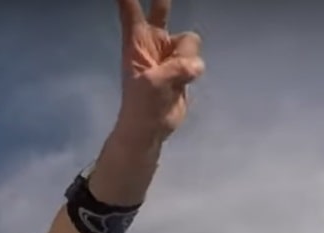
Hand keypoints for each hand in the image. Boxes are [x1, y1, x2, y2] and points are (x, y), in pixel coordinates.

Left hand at [114, 0, 204, 143]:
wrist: (151, 128)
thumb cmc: (142, 105)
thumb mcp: (154, 84)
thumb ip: (176, 67)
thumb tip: (194, 66)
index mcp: (136, 44)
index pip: (131, 13)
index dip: (127, 0)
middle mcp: (153, 43)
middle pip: (161, 11)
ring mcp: (169, 54)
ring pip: (189, 41)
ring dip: (186, 59)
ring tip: (174, 79)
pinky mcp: (182, 66)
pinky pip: (196, 57)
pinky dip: (194, 69)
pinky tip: (183, 83)